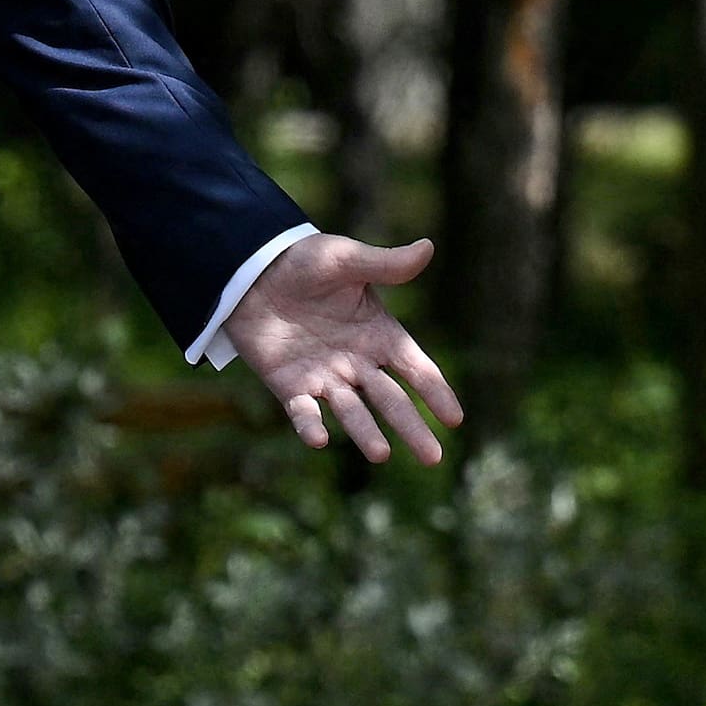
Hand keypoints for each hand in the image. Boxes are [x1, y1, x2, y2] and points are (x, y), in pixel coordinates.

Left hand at [224, 233, 465, 463]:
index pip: (415, 368)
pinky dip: (309, 425)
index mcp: (378, 334)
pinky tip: (319, 440)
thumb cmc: (304, 262)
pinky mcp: (289, 385)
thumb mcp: (346, 259)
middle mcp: (357, 362)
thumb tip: (427, 247)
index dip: (435, 392)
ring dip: (365, 433)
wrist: (250, 270)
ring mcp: (324, 377)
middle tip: (433, 458)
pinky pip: (303, 411)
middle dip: (411, 428)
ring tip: (380, 455)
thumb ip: (385, 264)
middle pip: (391, 400)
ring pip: (352, 411)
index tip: (454, 419)